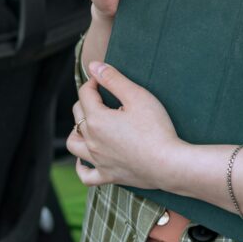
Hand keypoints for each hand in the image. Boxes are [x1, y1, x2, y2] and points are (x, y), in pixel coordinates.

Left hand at [68, 61, 183, 187]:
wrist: (168, 164)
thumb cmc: (156, 129)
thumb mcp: (137, 96)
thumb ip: (114, 79)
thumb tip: (93, 66)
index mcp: (97, 119)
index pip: (85, 94)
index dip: (94, 81)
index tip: (105, 77)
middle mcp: (92, 141)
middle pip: (78, 115)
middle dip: (87, 100)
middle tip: (103, 94)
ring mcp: (98, 160)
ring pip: (74, 144)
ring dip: (77, 130)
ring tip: (89, 122)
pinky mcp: (108, 175)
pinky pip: (86, 174)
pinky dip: (81, 166)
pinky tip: (85, 158)